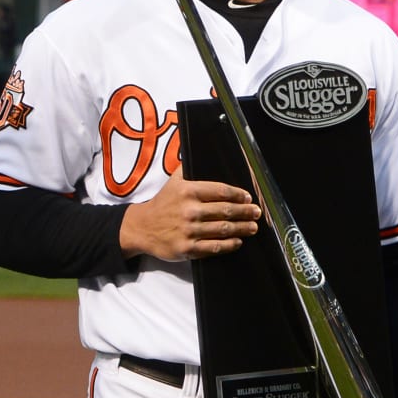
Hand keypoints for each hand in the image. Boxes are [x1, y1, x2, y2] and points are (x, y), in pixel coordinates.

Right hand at [120, 173, 261, 262]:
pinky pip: (214, 247)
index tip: (248, 198)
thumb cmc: (162, 204)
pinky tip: (237, 241)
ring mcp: (188, 230)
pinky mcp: (187, 248)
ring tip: (252, 227)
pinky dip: (229, 245)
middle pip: (226, 211)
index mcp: (187, 192)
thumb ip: (188, 169)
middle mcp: (189, 210)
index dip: (239, 194)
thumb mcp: (173, 181)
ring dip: (242, 228)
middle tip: (256, 213)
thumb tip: (201, 149)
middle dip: (245, 212)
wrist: (142, 228)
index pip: (221, 191)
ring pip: (223, 229)